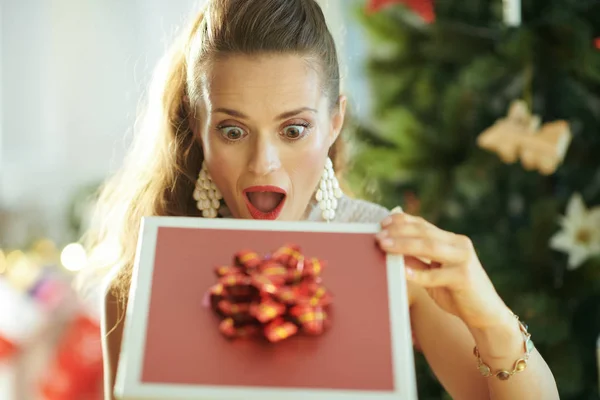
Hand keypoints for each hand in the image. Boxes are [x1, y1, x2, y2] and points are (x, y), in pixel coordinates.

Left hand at [376, 212, 510, 330]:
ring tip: (385, 245)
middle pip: (424, 232)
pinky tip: (403, 272)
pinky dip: (419, 274)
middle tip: (378, 235)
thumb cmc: (455, 293)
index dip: (402, 222)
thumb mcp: (432, 274)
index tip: (382, 222)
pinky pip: (437, 275)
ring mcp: (464, 259)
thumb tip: (390, 249)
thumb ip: (416, 261)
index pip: (423, 225)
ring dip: (404, 245)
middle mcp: (459, 245)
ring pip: (430, 247)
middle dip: (399, 231)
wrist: (486, 315)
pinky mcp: (465, 277)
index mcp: (451, 241)